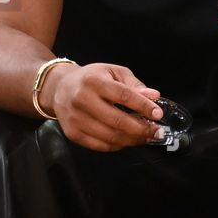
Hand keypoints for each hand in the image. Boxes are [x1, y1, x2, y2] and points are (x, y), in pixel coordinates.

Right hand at [45, 61, 161, 151]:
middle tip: (157, 131)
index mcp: (94, 81)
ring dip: (133, 140)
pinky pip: (101, 145)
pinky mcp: (73, 133)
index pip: (124, 95)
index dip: (143, 106)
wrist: (59, 88)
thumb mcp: (112, 72)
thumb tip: (153, 96)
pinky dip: (118, 145)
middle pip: (118, 120)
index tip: (158, 114)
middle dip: (142, 129)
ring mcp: (76, 119)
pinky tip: (128, 140)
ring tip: (145, 137)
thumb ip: (133, 84)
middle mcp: (82, 100)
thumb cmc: (91, 78)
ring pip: (111, 136)